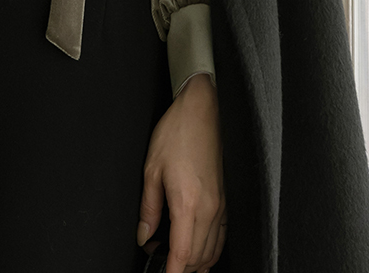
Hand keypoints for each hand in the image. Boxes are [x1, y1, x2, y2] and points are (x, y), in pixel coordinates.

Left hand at [137, 74, 225, 272]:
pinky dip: (209, 249)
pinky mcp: (223, 199)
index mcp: (188, 203)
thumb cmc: (176, 133)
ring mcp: (219, 205)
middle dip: (182, 270)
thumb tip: (144, 235)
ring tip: (175, 262)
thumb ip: (148, 208)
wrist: (200, 111)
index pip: (183, 254)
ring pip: (212, 250)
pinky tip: (197, 249)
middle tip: (162, 266)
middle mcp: (208, 209)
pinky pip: (220, 236)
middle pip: (199, 258)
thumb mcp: (151, 169)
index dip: (172, 272)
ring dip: (196, 263)